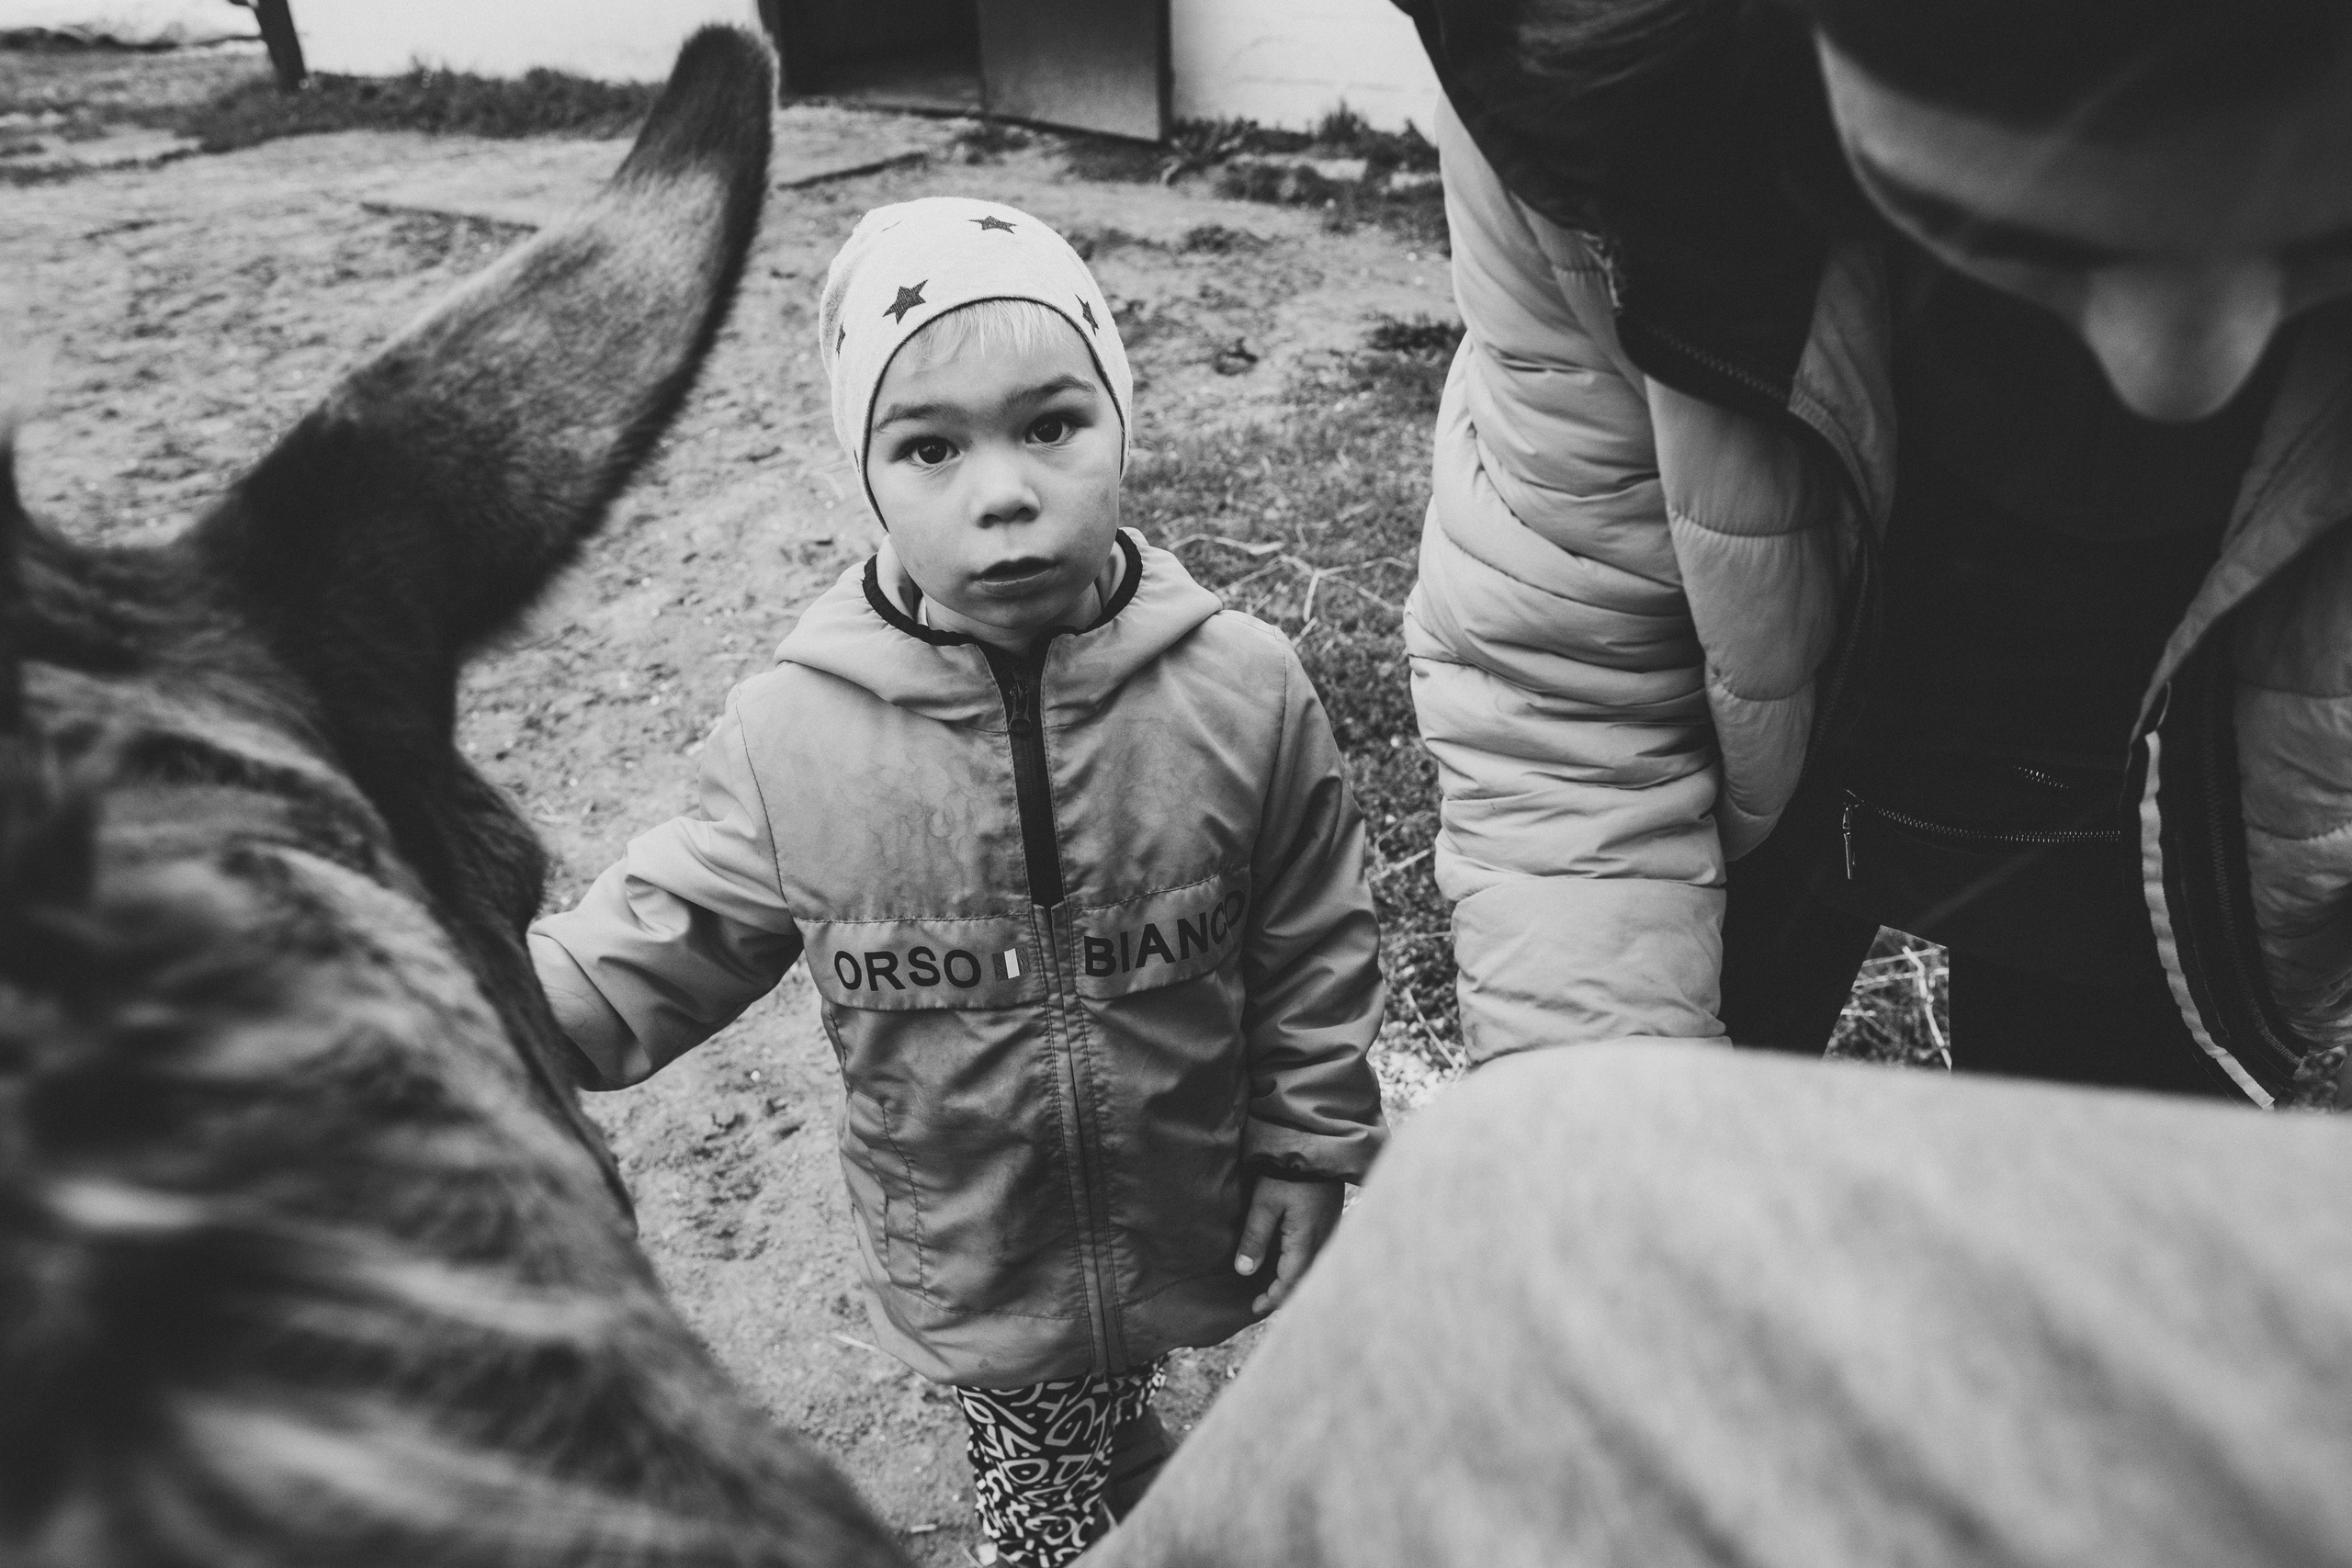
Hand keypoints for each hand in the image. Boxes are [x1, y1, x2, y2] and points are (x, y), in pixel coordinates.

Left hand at [1234, 1175, 1343, 1314]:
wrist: (1318, 1145)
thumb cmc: (1288, 1172)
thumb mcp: (1264, 1203)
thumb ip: (1255, 1238)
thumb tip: (1244, 1271)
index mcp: (1306, 1242)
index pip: (1290, 1282)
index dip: (1272, 1299)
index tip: (1255, 1308)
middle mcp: (1323, 1242)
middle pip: (1305, 1280)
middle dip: (1285, 1294)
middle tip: (1263, 1301)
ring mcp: (1331, 1231)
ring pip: (1314, 1267)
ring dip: (1295, 1279)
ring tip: (1275, 1284)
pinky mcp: (1332, 1220)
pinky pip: (1319, 1252)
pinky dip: (1303, 1263)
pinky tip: (1291, 1259)